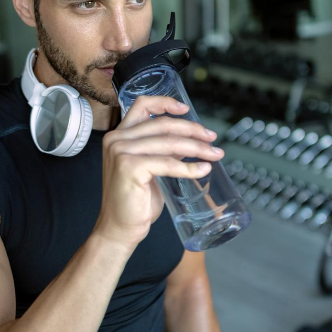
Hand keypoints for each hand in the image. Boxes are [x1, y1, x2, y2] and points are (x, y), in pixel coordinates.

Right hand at [94, 95, 223, 248]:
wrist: (119, 228)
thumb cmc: (134, 202)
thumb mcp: (149, 168)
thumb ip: (162, 152)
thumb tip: (188, 142)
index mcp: (119, 135)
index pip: (142, 105)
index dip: (166, 103)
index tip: (186, 109)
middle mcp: (117, 139)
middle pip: (163, 124)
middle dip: (193, 130)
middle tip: (212, 138)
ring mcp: (121, 152)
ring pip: (169, 143)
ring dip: (197, 148)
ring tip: (214, 154)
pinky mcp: (129, 167)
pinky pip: (168, 163)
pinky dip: (189, 167)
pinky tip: (203, 170)